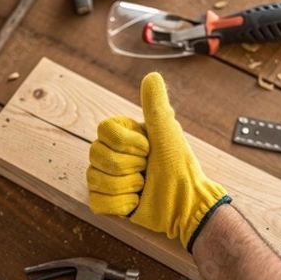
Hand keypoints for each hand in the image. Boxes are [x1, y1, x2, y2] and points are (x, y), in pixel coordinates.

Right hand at [86, 72, 230, 251]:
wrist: (186, 203)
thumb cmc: (180, 166)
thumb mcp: (167, 133)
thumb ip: (156, 106)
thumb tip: (152, 75)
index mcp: (122, 136)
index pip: (103, 130)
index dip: (125, 142)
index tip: (148, 148)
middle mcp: (110, 155)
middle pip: (96, 154)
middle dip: (127, 165)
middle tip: (146, 169)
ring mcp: (106, 179)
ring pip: (94, 178)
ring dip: (126, 185)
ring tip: (143, 186)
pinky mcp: (107, 202)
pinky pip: (97, 202)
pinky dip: (120, 204)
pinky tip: (135, 202)